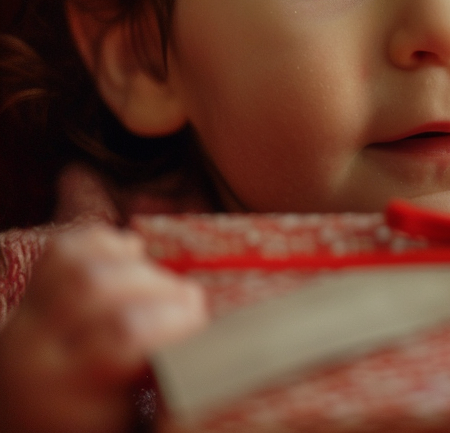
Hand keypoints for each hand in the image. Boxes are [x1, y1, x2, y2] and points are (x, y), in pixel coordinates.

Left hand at [0, 225, 207, 432]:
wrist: (33, 430)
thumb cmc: (92, 432)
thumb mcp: (130, 423)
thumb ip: (164, 382)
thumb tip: (212, 345)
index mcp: (64, 390)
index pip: (120, 335)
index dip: (169, 320)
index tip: (200, 325)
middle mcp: (34, 350)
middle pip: (96, 288)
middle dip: (157, 285)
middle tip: (191, 302)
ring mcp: (27, 320)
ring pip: (78, 265)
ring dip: (134, 264)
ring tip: (162, 284)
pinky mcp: (30, 298)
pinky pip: (61, 252)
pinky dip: (104, 244)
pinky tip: (132, 257)